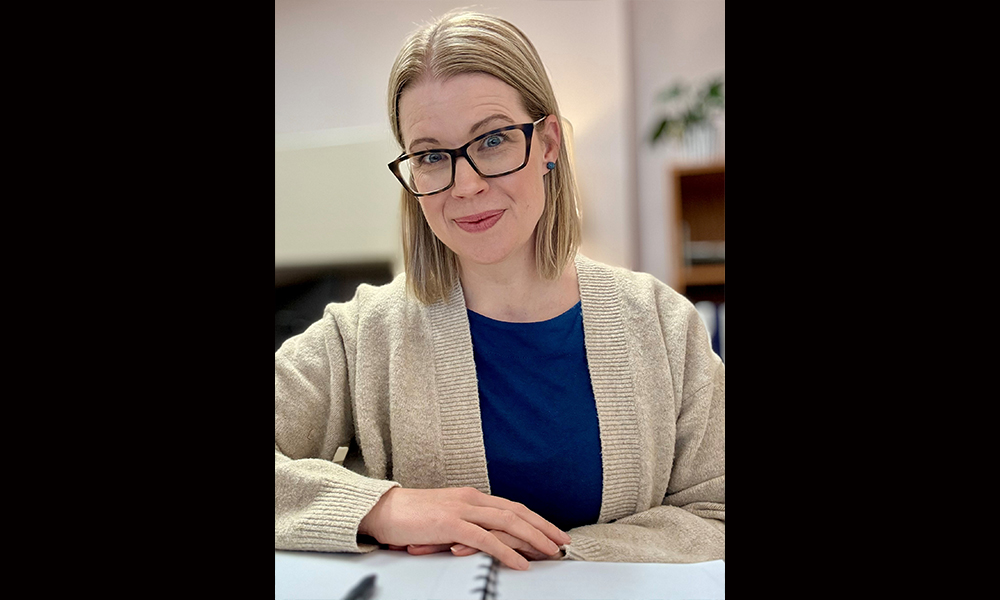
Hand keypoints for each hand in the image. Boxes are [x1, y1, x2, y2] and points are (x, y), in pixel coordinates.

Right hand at [359, 487, 570, 569]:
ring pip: (507, 523)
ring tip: (550, 552)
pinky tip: (521, 562)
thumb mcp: (444, 517)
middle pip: (517, 512)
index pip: (512, 506)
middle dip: (543, 527)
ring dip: (533, 538)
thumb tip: (486, 539)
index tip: (553, 531)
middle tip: (562, 541)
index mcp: (470, 496)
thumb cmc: (409, 516)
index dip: (536, 518)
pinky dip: (507, 551)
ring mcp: (461, 510)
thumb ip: (466, 525)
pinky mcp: (450, 524)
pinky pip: (486, 539)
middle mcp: (470, 499)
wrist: (381, 510)